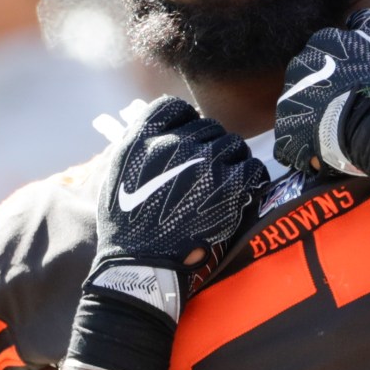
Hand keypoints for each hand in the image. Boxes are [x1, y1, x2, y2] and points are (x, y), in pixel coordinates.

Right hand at [69, 96, 268, 369]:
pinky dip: (252, 178)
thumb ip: (134, 141)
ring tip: (227, 181)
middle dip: (210, 146)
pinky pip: (253, 169)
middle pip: (209, 127)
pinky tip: (244, 190)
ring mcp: (205, 163)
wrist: (139, 262)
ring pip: (235, 145)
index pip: (175, 107)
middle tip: (208, 170)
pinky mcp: (229, 187)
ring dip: (233, 161)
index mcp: (145, 137)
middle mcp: (176, 143)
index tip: (188, 138)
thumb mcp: (116, 171)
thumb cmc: (125, 222)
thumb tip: (153, 124)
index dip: (185, 121)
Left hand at [274, 9, 369, 204]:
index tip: (353, 84)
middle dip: (322, 93)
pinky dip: (302, 149)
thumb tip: (358, 17)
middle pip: (307, 79)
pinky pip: (290, 142)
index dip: (340, 71)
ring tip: (335, 135)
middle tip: (344, 109)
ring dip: (312, 119)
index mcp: (321, 42)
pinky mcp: (285, 132)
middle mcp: (298, 66)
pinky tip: (321, 154)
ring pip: (298, 108)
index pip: (325, 52)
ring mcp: (288, 99)